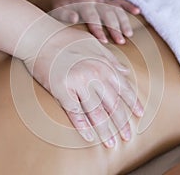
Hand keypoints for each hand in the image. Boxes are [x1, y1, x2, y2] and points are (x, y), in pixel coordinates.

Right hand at [24, 27, 142, 147]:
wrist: (39, 36)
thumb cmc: (66, 38)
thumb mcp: (93, 44)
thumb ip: (111, 59)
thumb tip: (125, 72)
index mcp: (103, 65)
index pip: (123, 89)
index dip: (132, 104)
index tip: (139, 116)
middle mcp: (94, 76)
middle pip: (112, 105)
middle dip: (122, 123)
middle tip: (128, 137)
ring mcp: (78, 84)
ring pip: (96, 113)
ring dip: (105, 131)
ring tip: (112, 144)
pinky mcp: (61, 91)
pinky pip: (75, 113)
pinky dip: (83, 127)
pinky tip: (90, 138)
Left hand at [50, 0, 139, 44]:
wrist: (67, 2)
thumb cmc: (62, 12)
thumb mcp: (57, 13)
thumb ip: (64, 15)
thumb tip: (74, 18)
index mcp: (81, 3)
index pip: (91, 16)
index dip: (98, 29)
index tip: (103, 41)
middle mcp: (94, 0)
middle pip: (106, 13)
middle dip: (114, 28)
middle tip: (121, 41)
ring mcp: (102, 1)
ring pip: (115, 9)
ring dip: (123, 21)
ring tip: (129, 34)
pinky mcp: (108, 1)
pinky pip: (120, 2)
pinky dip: (129, 6)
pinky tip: (137, 11)